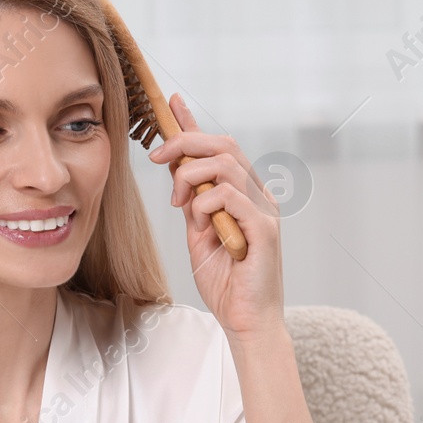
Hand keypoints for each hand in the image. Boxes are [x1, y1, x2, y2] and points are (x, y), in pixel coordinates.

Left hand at [148, 94, 284, 342]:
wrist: (245, 320)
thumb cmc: (225, 280)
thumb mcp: (198, 232)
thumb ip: (191, 201)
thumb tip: (175, 167)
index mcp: (244, 193)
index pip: (220, 147)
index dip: (195, 123)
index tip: (171, 103)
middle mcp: (259, 194)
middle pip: (224, 145)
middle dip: (185, 142)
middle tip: (156, 157)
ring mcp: (265, 209)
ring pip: (225, 164)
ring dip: (191, 178)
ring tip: (180, 205)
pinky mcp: (265, 228)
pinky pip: (230, 195)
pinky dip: (205, 203)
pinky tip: (200, 223)